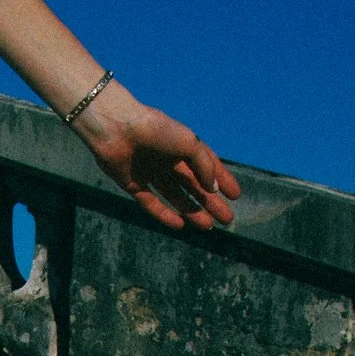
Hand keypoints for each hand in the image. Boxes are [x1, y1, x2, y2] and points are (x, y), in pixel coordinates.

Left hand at [70, 83, 241, 230]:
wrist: (118, 129)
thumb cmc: (156, 130)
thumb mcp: (189, 144)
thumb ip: (204, 166)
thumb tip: (214, 189)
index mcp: (181, 145)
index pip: (206, 165)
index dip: (221, 180)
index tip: (236, 196)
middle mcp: (166, 158)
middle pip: (193, 185)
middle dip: (210, 202)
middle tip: (226, 219)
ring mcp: (149, 172)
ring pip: (175, 196)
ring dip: (192, 211)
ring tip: (208, 226)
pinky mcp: (132, 183)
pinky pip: (151, 203)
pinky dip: (165, 214)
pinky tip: (180, 225)